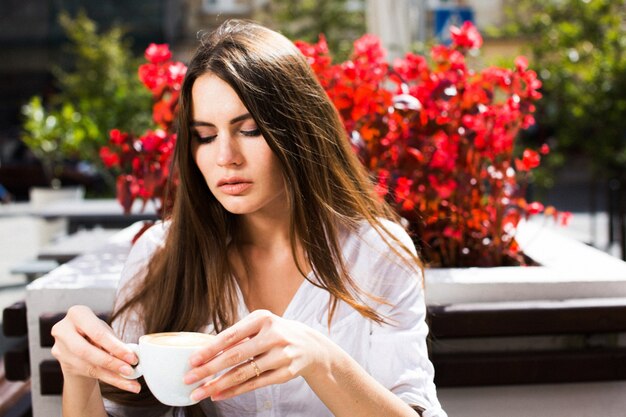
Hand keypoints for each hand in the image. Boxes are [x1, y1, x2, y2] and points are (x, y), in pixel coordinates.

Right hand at [50, 305, 140, 392]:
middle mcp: (63, 330)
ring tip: (131, 381)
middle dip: (111, 362)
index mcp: (77, 314)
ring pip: (89, 366)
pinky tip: (126, 384)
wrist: (78, 345)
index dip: (115, 346)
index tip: (132, 357)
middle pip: (87, 351)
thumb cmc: (94, 331)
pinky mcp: (65, 364)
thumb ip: (115, 341)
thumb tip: (132, 354)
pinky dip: (111, 380)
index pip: (96, 333)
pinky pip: (90, 374)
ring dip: (113, 375)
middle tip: (129, 370)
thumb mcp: (105, 330)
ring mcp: (61, 349)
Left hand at [184, 309, 332, 401]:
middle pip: (236, 356)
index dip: (210, 349)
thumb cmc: (275, 332)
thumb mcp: (260, 325)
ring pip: (244, 373)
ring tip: (199, 393)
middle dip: (209, 369)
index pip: (231, 336)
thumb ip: (237, 335)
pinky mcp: (285, 373)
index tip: (192, 360)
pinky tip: (218, 395)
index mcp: (263, 318)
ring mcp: (281, 355)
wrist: (310, 345)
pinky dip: (234, 391)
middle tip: (189, 379)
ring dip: (218, 385)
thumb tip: (204, 351)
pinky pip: (255, 384)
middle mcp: (274, 336)